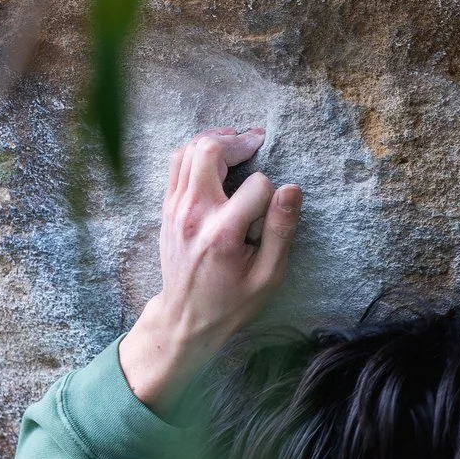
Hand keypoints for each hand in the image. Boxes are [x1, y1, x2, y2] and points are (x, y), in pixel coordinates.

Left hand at [117, 128, 301, 411]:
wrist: (186, 317)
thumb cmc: (232, 301)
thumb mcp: (268, 275)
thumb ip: (281, 230)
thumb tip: (292, 189)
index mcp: (223, 233)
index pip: (257, 185)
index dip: (272, 191)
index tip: (273, 208)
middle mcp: (194, 214)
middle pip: (209, 150)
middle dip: (238, 142)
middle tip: (257, 143)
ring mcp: (175, 209)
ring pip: (189, 150)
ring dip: (216, 141)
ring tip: (238, 145)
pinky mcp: (167, 208)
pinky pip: (177, 163)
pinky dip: (198, 152)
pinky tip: (217, 158)